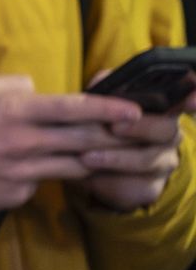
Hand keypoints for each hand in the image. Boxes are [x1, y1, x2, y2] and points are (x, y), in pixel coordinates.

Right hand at [0, 75, 139, 216]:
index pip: (73, 108)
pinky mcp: (16, 196)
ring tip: (101, 153)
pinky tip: (34, 169)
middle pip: (83, 140)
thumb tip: (36, 90)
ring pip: (72, 166)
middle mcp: (24, 142)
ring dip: (90, 159)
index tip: (133, 110)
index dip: (107, 109)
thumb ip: (11, 86)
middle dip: (114, 136)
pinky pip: (41, 183)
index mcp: (14, 111)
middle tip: (135, 134)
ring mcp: (22, 173)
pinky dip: (44, 175)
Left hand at [75, 80, 195, 212]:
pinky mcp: (149, 187)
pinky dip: (109, 181)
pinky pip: (136, 186)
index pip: (185, 99)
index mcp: (159, 107)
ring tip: (86, 156)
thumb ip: (104, 88)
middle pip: (166, 130)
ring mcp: (162, 162)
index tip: (191, 101)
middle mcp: (168, 134)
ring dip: (116, 158)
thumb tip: (106, 82)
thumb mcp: (97, 101)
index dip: (192, 97)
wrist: (84, 162)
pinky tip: (90, 175)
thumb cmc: (94, 123)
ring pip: (149, 160)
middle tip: (113, 128)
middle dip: (140, 128)